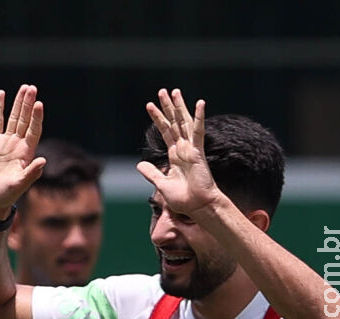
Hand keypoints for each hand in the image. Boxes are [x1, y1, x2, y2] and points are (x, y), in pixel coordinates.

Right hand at [0, 85, 44, 218]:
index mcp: (26, 153)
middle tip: (31, 88)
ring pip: (13, 118)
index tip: (38, 104)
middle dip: (28, 104)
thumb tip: (43, 161)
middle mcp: (18, 145)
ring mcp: (6, 143)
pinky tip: (0, 95)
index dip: (36, 118)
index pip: (33, 131)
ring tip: (23, 88)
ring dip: (18, 103)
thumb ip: (30, 174)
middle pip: (25, 120)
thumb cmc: (6, 195)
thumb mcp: (19, 185)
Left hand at [136, 89, 220, 215]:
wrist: (197, 207)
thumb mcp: (161, 184)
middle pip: (174, 122)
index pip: (165, 132)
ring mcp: (191, 149)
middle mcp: (183, 149)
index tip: (150, 106)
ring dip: (179, 107)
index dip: (158, 119)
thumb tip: (139, 165)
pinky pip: (198, 132)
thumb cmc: (183, 199)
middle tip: (162, 91)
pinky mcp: (198, 152)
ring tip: (174, 92)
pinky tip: (200, 103)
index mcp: (174, 155)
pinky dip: (199, 118)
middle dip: (167, 107)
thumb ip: (151, 173)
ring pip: (184, 123)